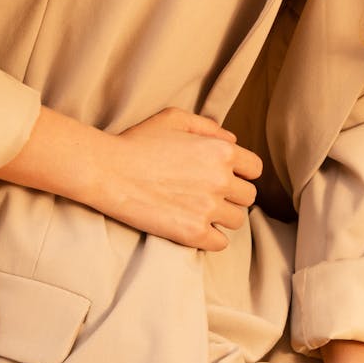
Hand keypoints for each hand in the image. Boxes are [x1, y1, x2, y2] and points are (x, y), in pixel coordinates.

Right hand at [99, 107, 262, 250]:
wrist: (108, 171)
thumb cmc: (138, 141)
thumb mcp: (173, 118)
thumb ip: (207, 126)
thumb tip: (232, 138)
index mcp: (220, 151)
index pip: (255, 169)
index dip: (242, 172)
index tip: (226, 175)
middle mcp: (220, 180)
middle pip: (248, 196)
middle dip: (232, 195)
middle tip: (210, 193)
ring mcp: (207, 208)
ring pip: (237, 221)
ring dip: (223, 217)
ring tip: (201, 210)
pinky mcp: (192, 233)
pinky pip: (220, 243)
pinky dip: (211, 238)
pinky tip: (195, 226)